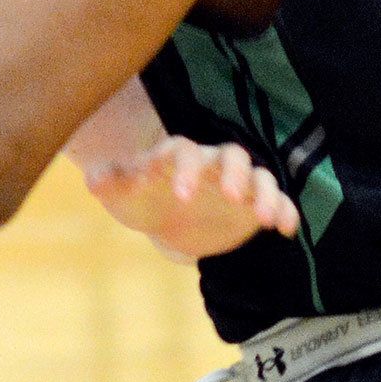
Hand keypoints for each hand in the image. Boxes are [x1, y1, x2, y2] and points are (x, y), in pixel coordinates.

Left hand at [81, 137, 300, 262]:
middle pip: (232, 155)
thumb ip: (109, 181)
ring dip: (266, 194)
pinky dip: (286, 210)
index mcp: (178, 157)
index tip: (181, 197)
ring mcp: (237, 182)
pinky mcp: (253, 205)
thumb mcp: (120, 193)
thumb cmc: (140, 198)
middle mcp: (213, 164)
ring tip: (265, 218)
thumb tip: (94, 179)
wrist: (165, 218)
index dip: (185, 170)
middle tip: (231, 197)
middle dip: (234, 174)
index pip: (185, 151)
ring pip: (260, 175)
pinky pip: (278, 201)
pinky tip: (286, 230)